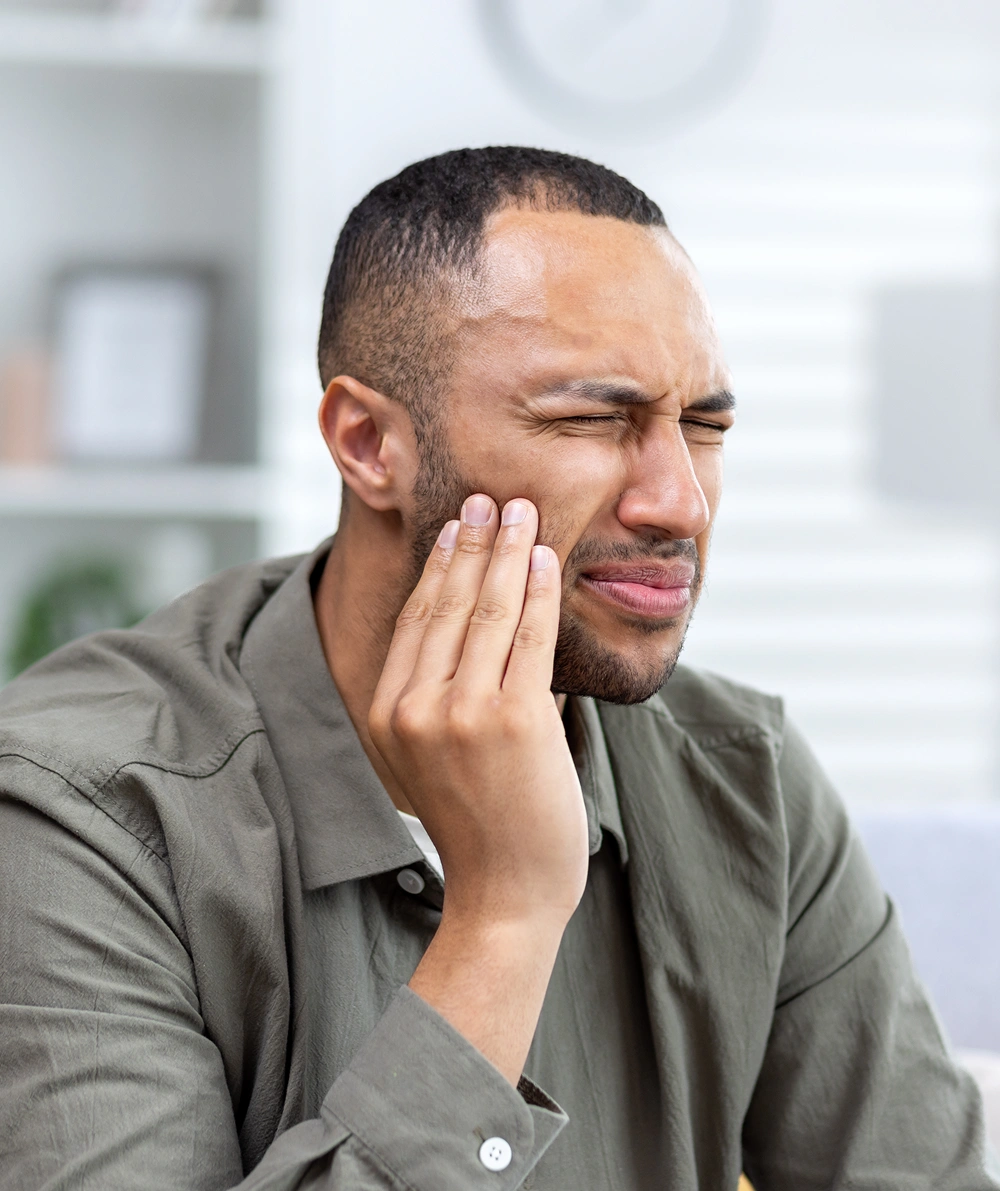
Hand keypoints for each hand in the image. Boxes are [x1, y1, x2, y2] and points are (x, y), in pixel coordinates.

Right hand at [368, 493, 588, 1081]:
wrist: (506, 895)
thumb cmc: (480, 825)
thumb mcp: (431, 757)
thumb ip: (435, 696)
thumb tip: (471, 625)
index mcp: (387, 714)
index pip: (417, 620)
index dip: (438, 565)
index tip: (456, 527)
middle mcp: (415, 707)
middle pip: (447, 603)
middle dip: (472, 542)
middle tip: (489, 499)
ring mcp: (462, 713)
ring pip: (487, 610)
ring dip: (508, 551)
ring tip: (521, 512)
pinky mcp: (514, 720)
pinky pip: (529, 637)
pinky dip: (539, 590)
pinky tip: (547, 559)